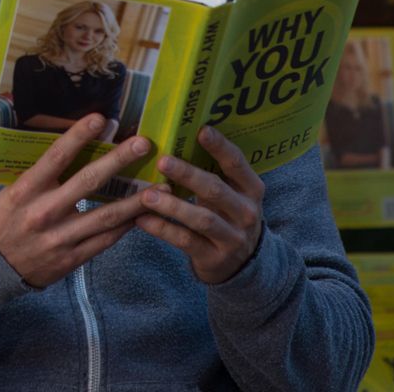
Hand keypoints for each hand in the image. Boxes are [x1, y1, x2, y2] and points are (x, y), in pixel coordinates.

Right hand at [0, 114, 156, 288]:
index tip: (101, 118)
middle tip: (144, 144)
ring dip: (137, 199)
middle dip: (119, 160)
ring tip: (162, 186)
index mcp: (27, 190)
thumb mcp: (14, 192)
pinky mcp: (72, 258)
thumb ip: (41, 176)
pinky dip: (127, 225)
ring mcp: (61, 237)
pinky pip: (106, 239)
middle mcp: (45, 212)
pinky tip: (144, 213)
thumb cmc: (6, 220)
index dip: (79, 136)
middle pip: (88, 182)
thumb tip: (73, 148)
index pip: (56, 157)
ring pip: (107, 215)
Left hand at [135, 126, 265, 283]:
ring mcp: (233, 238)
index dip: (220, 147)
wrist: (241, 263)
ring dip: (172, 206)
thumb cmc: (227, 214)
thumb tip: (177, 137)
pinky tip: (141, 218)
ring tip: (147, 195)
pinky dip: (163, 229)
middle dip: (188, 175)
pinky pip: (185, 241)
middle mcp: (246, 212)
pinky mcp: (214, 258)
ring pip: (201, 219)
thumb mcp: (231, 193)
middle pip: (215, 190)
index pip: (237, 164)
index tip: (200, 130)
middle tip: (162, 161)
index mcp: (251, 189)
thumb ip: (213, 171)